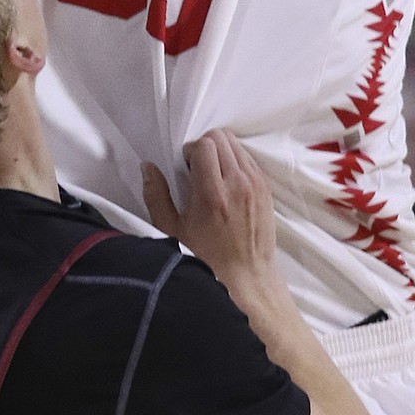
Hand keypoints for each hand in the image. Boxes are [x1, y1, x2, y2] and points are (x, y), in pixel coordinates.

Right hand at [143, 130, 278, 301]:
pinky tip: (227, 184)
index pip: (204, 145)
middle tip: (197, 169)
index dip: (190, 151)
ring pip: (236, 144)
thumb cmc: (205, 259)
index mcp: (212, 194)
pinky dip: (235, 162)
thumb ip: (157, 196)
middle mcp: (237, 184)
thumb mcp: (172, 232)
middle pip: (221, 137)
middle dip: (204, 147)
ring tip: (212, 176)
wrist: (246, 278)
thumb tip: (148, 167)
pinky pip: (248, 158)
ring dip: (221, 152)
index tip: (186, 169)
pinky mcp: (265, 189)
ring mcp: (255, 185)